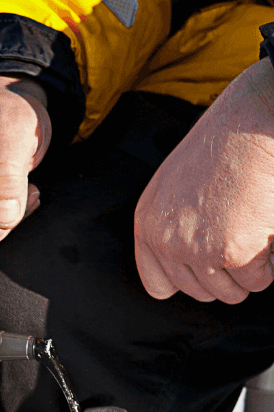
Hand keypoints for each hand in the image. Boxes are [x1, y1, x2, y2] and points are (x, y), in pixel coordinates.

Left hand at [134, 61, 273, 302]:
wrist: (253, 119)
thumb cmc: (225, 142)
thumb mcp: (176, 185)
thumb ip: (172, 225)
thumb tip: (188, 266)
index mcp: (148, 224)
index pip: (159, 286)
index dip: (190, 280)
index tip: (209, 267)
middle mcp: (166, 241)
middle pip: (200, 292)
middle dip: (226, 275)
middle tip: (243, 242)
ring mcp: (198, 248)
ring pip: (230, 292)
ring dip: (250, 273)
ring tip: (256, 234)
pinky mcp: (233, 251)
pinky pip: (257, 280)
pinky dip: (269, 264)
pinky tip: (267, 232)